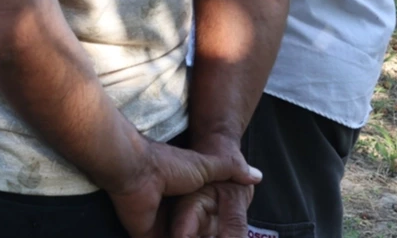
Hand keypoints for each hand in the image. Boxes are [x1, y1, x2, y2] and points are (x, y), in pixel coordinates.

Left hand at [106, 141, 260, 237]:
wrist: (138, 170)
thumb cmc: (170, 165)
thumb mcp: (206, 167)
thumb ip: (229, 171)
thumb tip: (257, 176)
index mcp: (184, 197)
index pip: (204, 221)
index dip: (216, 230)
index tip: (231, 233)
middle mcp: (172, 213)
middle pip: (192, 234)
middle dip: (204, 236)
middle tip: (216, 236)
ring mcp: (159, 226)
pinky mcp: (147, 236)